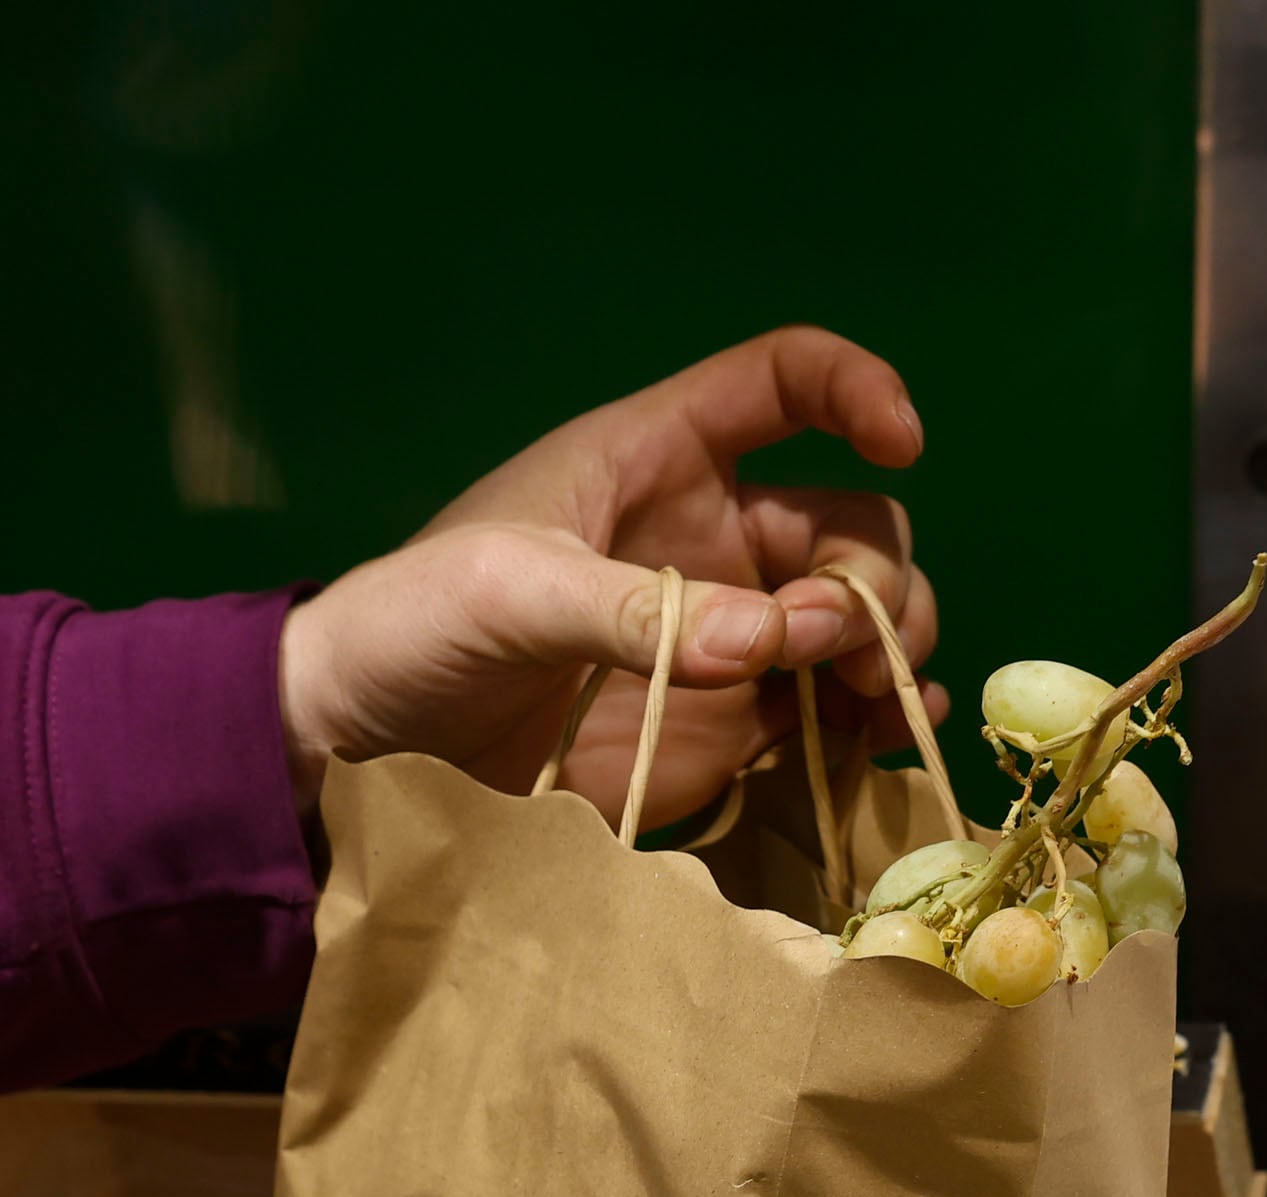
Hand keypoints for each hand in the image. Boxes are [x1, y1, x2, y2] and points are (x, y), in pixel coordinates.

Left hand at [274, 325, 945, 825]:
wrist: (361, 745)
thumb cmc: (413, 625)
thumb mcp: (507, 592)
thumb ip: (641, 612)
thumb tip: (781, 635)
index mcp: (655, 459)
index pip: (781, 382)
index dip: (855, 389)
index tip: (904, 440)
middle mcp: (710, 536)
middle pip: (850, 523)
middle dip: (873, 577)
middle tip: (839, 651)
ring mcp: (723, 634)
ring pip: (855, 616)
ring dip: (885, 650)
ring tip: (865, 704)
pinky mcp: (723, 725)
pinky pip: (826, 711)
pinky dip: (870, 720)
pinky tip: (879, 741)